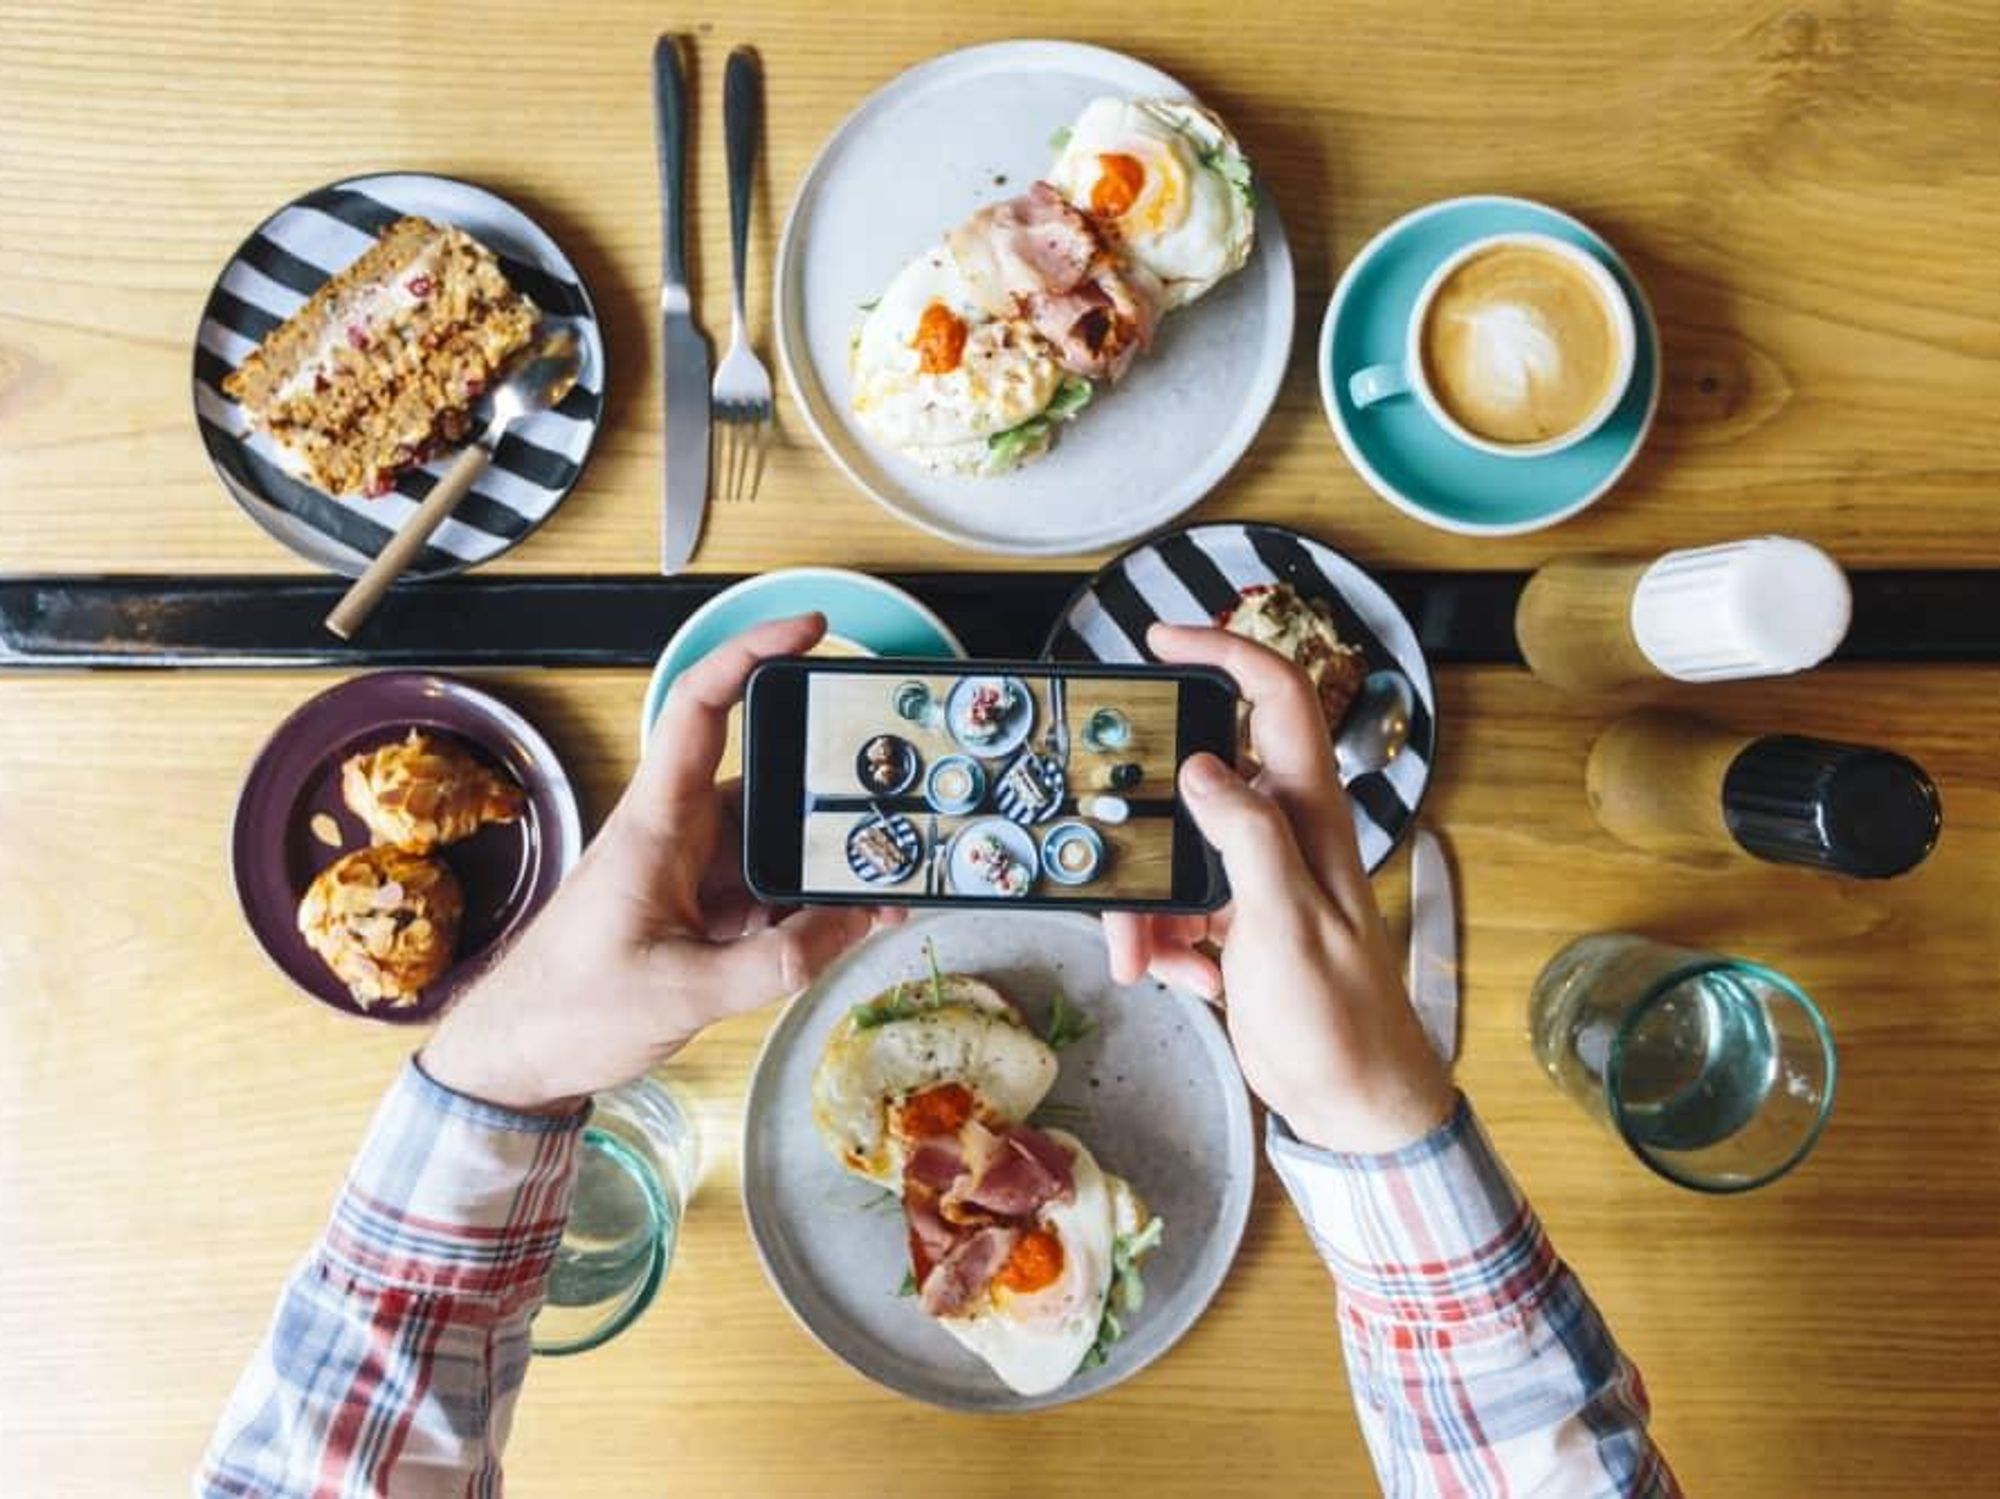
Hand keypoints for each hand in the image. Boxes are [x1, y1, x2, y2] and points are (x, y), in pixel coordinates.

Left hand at [422, 614, 888, 1112]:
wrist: (516, 1058)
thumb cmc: (567, 1011)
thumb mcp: (682, 994)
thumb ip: (776, 963)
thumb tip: (856, 925)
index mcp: (655, 822)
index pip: (700, 706)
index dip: (752, 654)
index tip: (809, 631)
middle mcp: (677, 831)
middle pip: (767, 777)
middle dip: (832, 783)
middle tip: (896, 789)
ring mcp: (692, 870)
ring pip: (778, 840)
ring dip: (828, 859)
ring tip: (892, 876)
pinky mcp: (702, 908)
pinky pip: (772, 888)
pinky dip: (813, 903)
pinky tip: (856, 921)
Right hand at [1102, 625, 1452, 1154]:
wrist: (1351, 1103)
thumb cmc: (1339, 1017)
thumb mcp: (1286, 923)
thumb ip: (1248, 837)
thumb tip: (1204, 767)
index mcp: (1310, 815)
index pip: (1277, 699)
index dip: (1225, 654)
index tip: (1162, 640)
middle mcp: (1285, 834)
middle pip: (1198, 785)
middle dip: (1144, 824)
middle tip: (1103, 852)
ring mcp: (1260, 880)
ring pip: (1177, 855)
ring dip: (1146, 903)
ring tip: (1140, 957)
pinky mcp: (1239, 924)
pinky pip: (1179, 908)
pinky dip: (1164, 940)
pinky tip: (1178, 976)